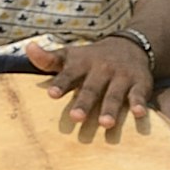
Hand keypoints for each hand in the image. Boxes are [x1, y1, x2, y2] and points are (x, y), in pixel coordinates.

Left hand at [27, 32, 153, 128]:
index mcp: (82, 64)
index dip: (61, 84)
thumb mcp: (71, 55)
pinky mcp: (140, 83)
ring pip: (115, 94)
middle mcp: (102, 69)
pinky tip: (139, 113)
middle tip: (76, 118)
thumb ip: (49, 59)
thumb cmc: (92, 58)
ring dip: (110, 108)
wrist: (130, 46)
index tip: (52, 95)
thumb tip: (28, 48)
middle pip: (92, 88)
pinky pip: (139, 94)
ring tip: (105, 124)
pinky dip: (140, 103)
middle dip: (84, 102)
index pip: (69, 74)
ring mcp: (121, 76)